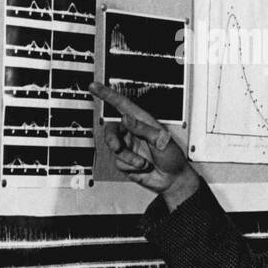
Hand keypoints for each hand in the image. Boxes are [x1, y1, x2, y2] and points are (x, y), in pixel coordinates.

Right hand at [90, 81, 196, 203]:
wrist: (173, 180)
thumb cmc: (173, 157)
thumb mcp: (160, 140)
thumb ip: (142, 128)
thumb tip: (126, 118)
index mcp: (142, 122)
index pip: (122, 105)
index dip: (107, 95)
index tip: (94, 87)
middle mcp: (133, 132)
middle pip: (111, 130)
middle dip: (112, 140)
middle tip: (117, 147)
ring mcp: (129, 147)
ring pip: (114, 149)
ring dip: (128, 157)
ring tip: (142, 162)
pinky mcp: (126, 161)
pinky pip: (119, 162)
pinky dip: (130, 166)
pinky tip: (142, 167)